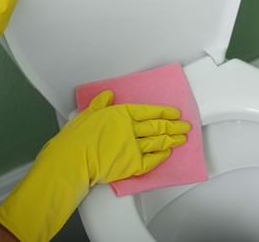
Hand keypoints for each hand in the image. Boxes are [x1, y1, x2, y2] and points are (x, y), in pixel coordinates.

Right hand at [0, 90, 190, 240]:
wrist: (72, 160)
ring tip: (182, 138)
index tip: (175, 113)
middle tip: (186, 126)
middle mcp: (131, 129)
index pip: (148, 112)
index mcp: (121, 114)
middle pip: (157, 127)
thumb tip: (108, 94)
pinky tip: (168, 153)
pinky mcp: (132, 164)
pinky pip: (151, 160)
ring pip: (157, 142)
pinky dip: (161, 156)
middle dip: (174, 126)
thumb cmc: (76, 137)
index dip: (164, 112)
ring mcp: (133, 147)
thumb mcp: (86, 114)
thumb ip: (100, 104)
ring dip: (171, 140)